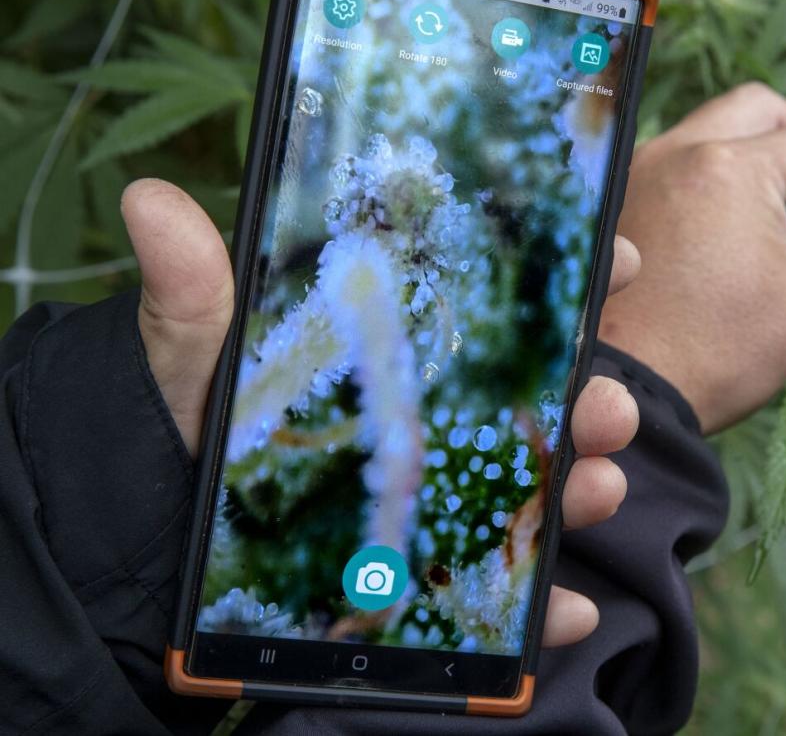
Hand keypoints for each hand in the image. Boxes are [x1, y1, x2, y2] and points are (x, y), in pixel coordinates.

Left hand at [121, 178, 639, 647]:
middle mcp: (447, 419)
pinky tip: (563, 607)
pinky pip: (508, 584)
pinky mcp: (438, 567)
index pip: (507, 307)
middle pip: (547, 401)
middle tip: (606, 405)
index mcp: (411, 353)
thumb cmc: (191, 434)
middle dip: (597, 398)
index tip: (615, 256)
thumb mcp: (198, 359)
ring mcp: (448, 495)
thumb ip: (194, 291)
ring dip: (586, 488)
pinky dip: (546, 601)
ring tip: (596, 488)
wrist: (158, 539)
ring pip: (544, 487)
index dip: (571, 276)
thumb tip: (149, 200)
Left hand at [599, 83, 785, 433]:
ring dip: (758, 144)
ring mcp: (640, 175)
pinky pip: (678, 162)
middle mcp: (678, 153)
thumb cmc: (715, 350)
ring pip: (711, 128)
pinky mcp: (620, 206)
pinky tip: (738, 213)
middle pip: (759, 111)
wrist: (622, 394)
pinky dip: (717, 171)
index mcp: (731, 168)